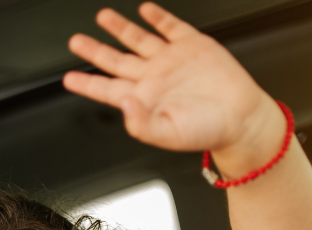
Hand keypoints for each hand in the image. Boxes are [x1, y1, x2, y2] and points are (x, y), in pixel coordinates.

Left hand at [64, 3, 282, 166]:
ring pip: (137, 40)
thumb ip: (142, 124)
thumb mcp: (170, 135)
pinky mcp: (193, 46)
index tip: (68, 79)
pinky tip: (146, 9)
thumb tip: (124, 105)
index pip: (107, 90)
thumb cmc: (208, 132)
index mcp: (144, 100)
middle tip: (75, 41)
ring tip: (103, 16)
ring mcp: (171, 60)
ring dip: (119, 28)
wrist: (242, 119)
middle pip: (115, 61)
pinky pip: (170, 27)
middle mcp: (154, 79)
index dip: (87, 84)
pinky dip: (157, 16)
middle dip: (94, 51)